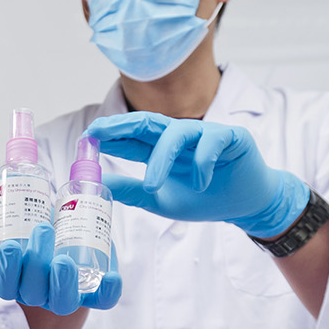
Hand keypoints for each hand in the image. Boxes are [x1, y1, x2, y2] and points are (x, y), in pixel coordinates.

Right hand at [0, 223, 121, 315]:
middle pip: (33, 293)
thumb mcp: (20, 230)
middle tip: (43, 229)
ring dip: (62, 282)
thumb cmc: (42, 233)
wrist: (75, 231)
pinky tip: (112, 277)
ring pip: (64, 302)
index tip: (9, 245)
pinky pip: (103, 301)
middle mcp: (42, 294)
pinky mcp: (97, 292)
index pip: (5, 286)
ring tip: (63, 259)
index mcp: (19, 282)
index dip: (5, 270)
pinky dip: (109, 291)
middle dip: (35, 265)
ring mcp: (70, 295)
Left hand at [86, 111, 308, 237]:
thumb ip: (130, 191)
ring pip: (176, 133)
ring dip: (161, 158)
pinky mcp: (230, 136)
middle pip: (146, 123)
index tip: (84, 138)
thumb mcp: (159, 200)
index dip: (108, 136)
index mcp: (161, 149)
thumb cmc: (204, 198)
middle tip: (98, 134)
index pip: (130, 137)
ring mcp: (204, 133)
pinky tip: (200, 184)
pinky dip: (202, 163)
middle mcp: (179, 136)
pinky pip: (211, 141)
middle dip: (121, 126)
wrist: (244, 206)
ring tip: (152, 184)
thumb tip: (96, 186)